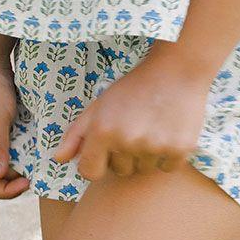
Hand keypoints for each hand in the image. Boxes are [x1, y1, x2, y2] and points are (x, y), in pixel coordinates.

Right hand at [0, 58, 29, 198]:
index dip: (5, 191)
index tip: (28, 181)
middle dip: (15, 181)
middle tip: (38, 172)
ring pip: (6, 164)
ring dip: (22, 166)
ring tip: (42, 160)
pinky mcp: (2, 129)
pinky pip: (13, 148)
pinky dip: (25, 151)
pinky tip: (40, 145)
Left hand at [51, 45, 213, 180]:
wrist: (178, 67)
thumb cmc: (135, 87)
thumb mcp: (100, 104)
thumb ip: (76, 134)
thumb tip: (58, 159)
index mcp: (103, 131)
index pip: (90, 172)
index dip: (98, 161)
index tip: (110, 147)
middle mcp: (127, 141)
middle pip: (121, 171)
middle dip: (126, 154)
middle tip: (137, 126)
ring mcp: (154, 146)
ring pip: (145, 169)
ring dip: (148, 154)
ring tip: (154, 125)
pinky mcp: (180, 147)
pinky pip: (168, 167)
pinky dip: (170, 154)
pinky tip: (170, 130)